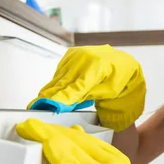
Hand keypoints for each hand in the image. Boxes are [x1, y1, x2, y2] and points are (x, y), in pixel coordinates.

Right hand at [28, 44, 146, 132]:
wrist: (125, 64)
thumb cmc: (120, 81)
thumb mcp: (108, 93)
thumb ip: (87, 97)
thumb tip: (65, 104)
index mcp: (99, 66)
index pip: (77, 87)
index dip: (62, 98)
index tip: (49, 107)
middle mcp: (86, 56)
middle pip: (64, 82)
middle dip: (50, 97)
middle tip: (37, 109)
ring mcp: (77, 54)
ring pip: (59, 77)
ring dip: (51, 92)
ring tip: (42, 105)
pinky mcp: (71, 55)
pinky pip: (60, 73)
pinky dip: (57, 84)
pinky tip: (55, 94)